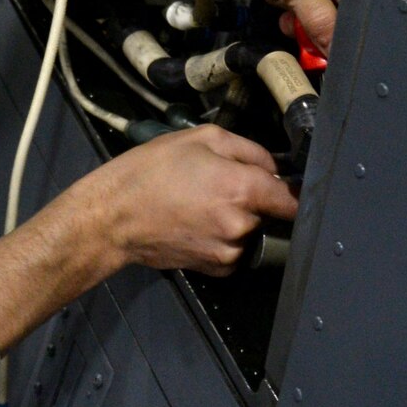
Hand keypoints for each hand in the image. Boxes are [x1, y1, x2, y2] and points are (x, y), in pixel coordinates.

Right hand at [0, 126, 297, 351]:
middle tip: (219, 182)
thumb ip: (246, 148)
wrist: (112, 217)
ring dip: (236, 218)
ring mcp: (229, 250)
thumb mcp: (198, 138)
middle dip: (253, 197)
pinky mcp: (215, 268)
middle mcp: (241, 224)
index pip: (294, 197)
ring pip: (250, 230)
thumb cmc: (148, 173)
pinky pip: (233, 250)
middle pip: (269, 211)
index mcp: (243, 188)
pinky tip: (195, 221)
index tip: (288, 185)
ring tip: (200, 201)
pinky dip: (222, 237)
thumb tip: (273, 165)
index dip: (293, 188)